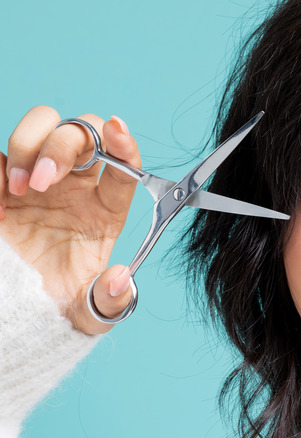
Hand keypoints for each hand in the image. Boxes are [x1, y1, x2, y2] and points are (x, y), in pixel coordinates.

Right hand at [0, 105, 140, 334]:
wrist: (20, 310)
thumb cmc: (61, 302)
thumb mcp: (90, 311)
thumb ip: (108, 300)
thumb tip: (120, 280)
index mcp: (106, 207)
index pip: (124, 163)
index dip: (125, 143)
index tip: (117, 129)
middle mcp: (77, 184)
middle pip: (82, 132)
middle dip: (63, 145)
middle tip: (42, 183)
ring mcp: (39, 177)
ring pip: (43, 124)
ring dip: (28, 145)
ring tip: (20, 188)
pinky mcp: (3, 184)